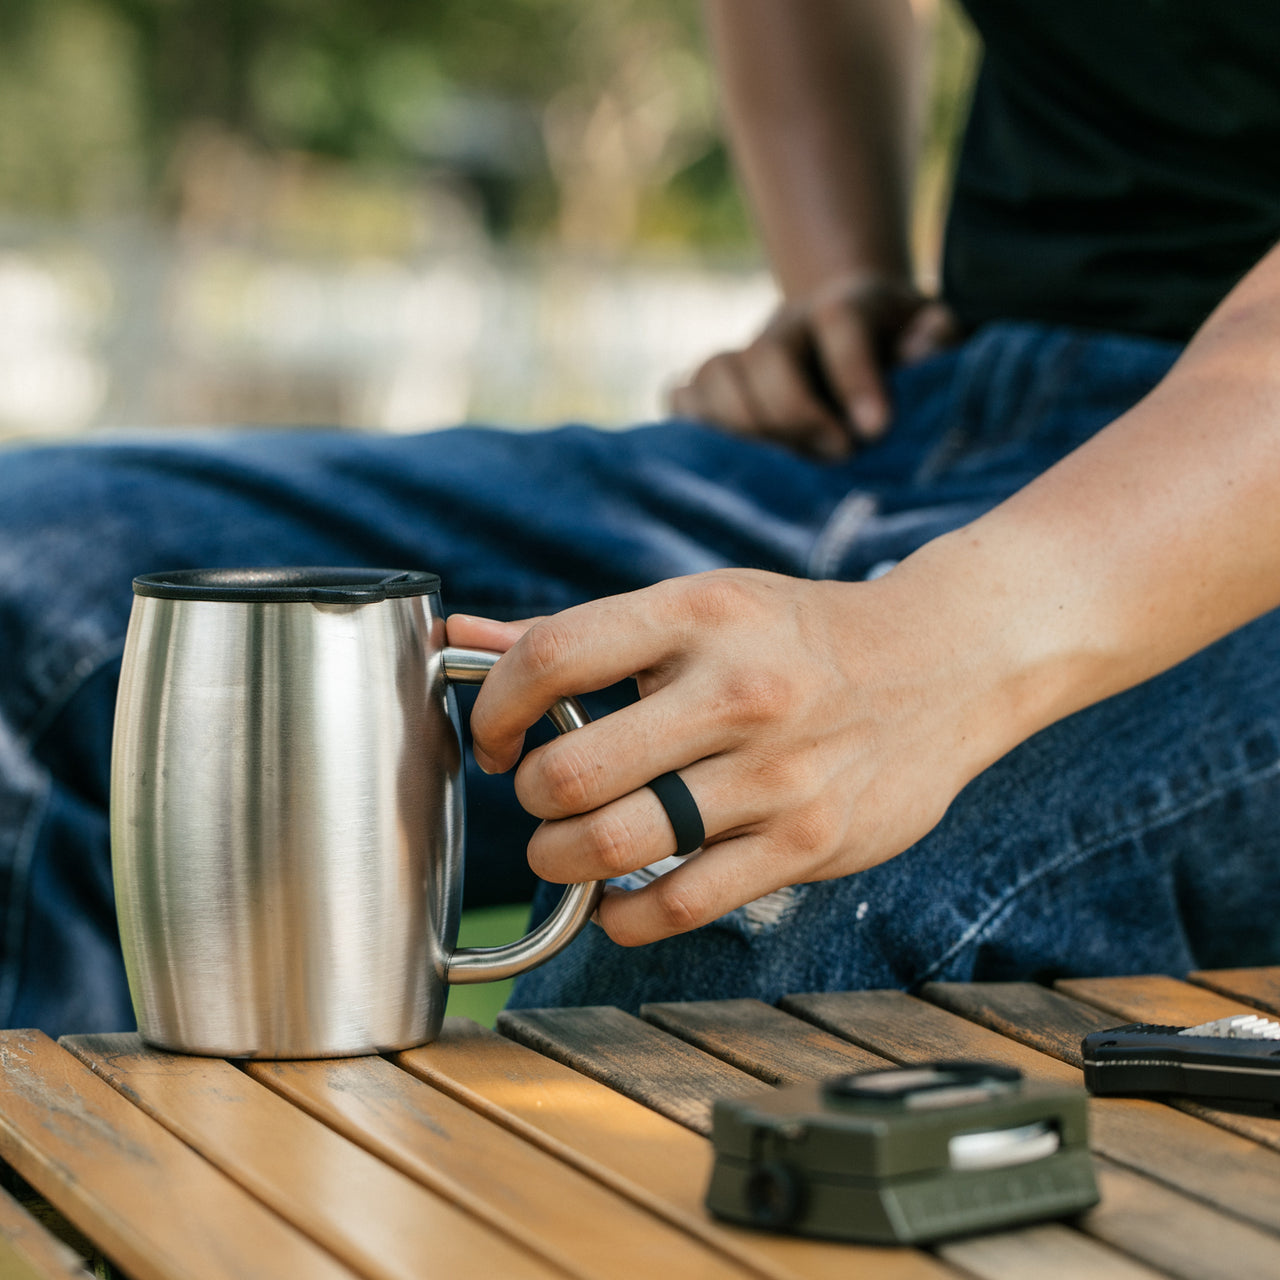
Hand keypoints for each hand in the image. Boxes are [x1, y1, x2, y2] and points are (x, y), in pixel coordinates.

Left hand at [447, 560, 1010, 946]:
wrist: (940, 663)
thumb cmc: (796, 637)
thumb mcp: (696, 609)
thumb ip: (577, 634)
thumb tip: (460, 635)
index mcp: (696, 615)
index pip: (550, 658)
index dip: (497, 708)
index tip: (502, 738)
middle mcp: (735, 690)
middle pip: (572, 773)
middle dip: (533, 801)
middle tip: (544, 800)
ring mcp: (775, 772)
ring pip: (615, 845)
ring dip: (562, 861)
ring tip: (568, 849)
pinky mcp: (807, 840)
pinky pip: (679, 903)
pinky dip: (623, 916)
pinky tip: (619, 899)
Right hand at [668, 275, 957, 459]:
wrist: (852, 343)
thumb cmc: (905, 356)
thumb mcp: (935, 339)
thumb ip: (937, 340)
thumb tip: (919, 349)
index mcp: (846, 304)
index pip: (838, 320)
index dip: (853, 375)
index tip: (873, 431)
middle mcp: (786, 325)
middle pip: (765, 355)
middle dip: (795, 414)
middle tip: (835, 458)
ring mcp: (743, 354)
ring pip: (713, 375)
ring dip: (743, 429)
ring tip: (783, 468)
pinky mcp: (711, 386)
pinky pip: (680, 396)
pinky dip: (696, 431)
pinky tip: (738, 467)